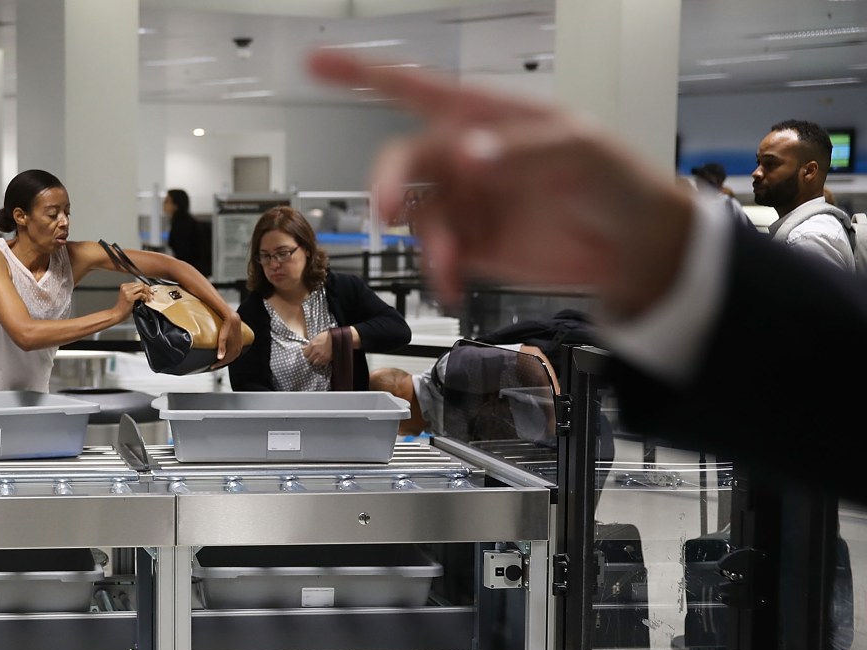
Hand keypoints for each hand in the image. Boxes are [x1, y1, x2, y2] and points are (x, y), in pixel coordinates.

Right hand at [114, 281, 152, 319]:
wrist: (118, 313)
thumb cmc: (123, 307)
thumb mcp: (128, 296)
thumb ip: (134, 292)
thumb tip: (145, 290)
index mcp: (124, 286)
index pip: (138, 283)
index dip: (145, 287)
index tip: (149, 291)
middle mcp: (125, 287)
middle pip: (140, 284)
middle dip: (148, 289)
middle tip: (151, 294)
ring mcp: (127, 292)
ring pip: (142, 288)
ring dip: (147, 293)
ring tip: (148, 299)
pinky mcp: (130, 297)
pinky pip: (141, 294)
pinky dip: (145, 297)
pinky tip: (144, 301)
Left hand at [211, 313, 244, 367]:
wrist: (233, 320)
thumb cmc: (227, 328)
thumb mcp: (222, 338)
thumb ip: (221, 349)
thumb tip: (220, 358)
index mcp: (233, 349)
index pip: (225, 360)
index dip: (218, 364)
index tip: (212, 366)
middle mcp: (237, 348)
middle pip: (229, 360)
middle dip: (222, 363)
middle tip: (215, 365)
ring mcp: (239, 346)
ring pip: (233, 356)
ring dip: (227, 360)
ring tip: (221, 361)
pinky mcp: (240, 342)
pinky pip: (236, 352)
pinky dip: (231, 355)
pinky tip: (229, 354)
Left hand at [302, 330, 333, 366]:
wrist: (337, 338)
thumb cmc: (327, 336)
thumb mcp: (316, 338)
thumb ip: (309, 344)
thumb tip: (303, 347)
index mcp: (312, 345)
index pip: (305, 354)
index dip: (307, 354)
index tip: (309, 353)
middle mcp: (315, 352)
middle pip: (309, 359)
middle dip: (311, 358)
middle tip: (313, 356)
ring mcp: (321, 356)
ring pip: (315, 363)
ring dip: (316, 361)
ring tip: (318, 358)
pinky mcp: (327, 359)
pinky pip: (322, 364)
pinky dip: (322, 362)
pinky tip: (323, 359)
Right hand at [306, 50, 693, 318]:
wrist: (634, 248)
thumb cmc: (613, 180)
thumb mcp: (577, 150)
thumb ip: (520, 150)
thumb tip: (469, 155)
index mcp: (483, 117)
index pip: (413, 87)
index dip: (361, 74)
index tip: (316, 64)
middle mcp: (464, 157)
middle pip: (401, 162)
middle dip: (388, 184)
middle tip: (390, 208)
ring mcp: (465, 203)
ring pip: (416, 218)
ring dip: (426, 241)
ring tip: (453, 262)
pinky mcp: (471, 248)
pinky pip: (436, 257)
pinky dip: (440, 272)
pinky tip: (455, 283)